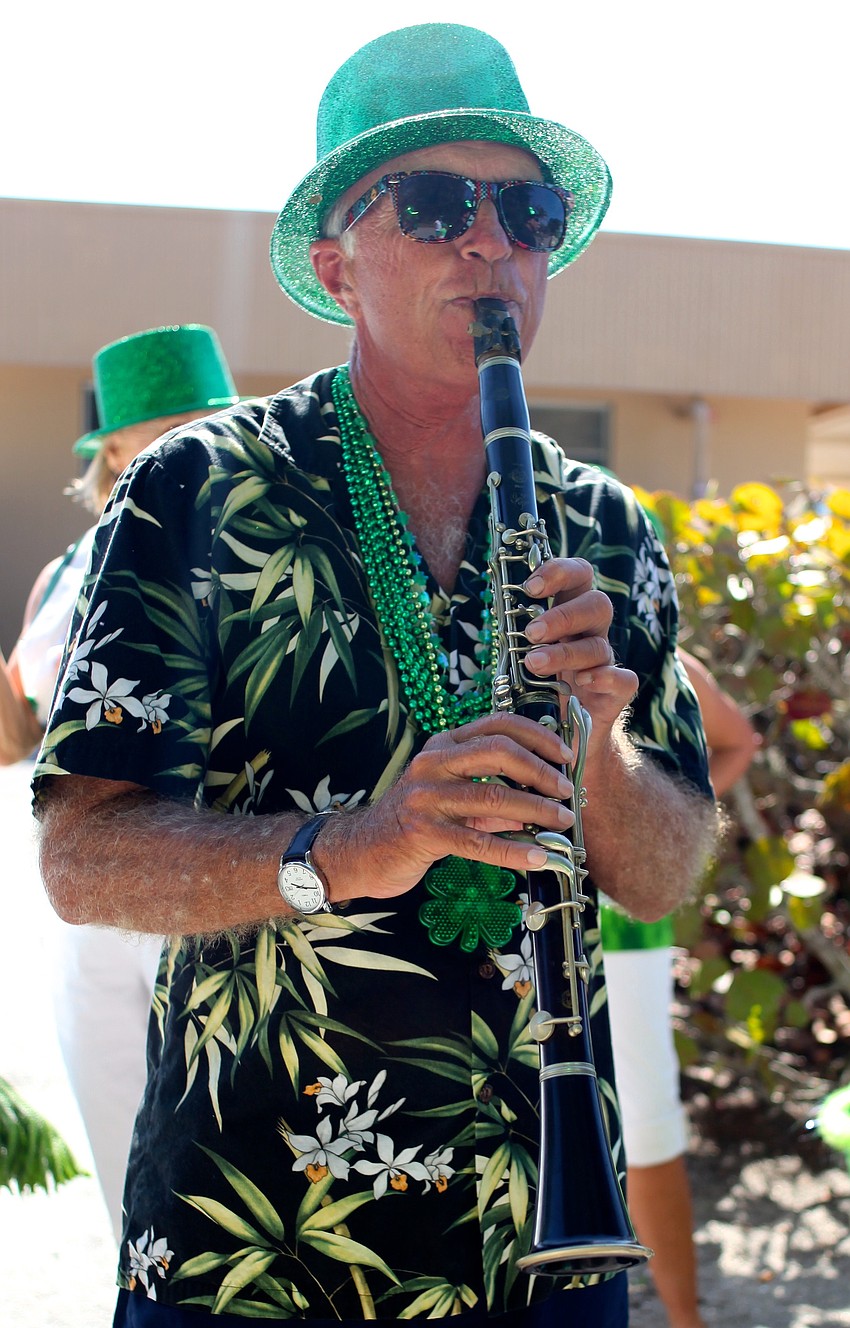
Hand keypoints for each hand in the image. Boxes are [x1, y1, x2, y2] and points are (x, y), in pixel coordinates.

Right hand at [313, 712, 574, 902]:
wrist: (360, 851)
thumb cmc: (412, 823)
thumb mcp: (452, 801)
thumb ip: (492, 800)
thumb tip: (539, 806)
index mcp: (443, 746)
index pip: (497, 724)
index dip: (538, 736)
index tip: (566, 755)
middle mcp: (433, 762)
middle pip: (499, 752)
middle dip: (541, 771)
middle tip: (567, 792)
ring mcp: (425, 796)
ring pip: (493, 797)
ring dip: (536, 811)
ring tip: (562, 824)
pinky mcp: (423, 832)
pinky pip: (478, 842)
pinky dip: (513, 850)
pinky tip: (537, 857)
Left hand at [520, 557, 637, 736]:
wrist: (561, 736)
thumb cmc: (537, 689)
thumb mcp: (520, 656)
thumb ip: (513, 633)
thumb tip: (493, 608)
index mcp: (569, 614)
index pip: (578, 576)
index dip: (560, 572)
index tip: (530, 587)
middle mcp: (591, 633)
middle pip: (597, 604)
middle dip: (563, 615)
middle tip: (531, 633)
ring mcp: (606, 663)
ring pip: (599, 645)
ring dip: (566, 652)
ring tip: (534, 664)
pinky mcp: (617, 692)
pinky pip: (623, 678)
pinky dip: (604, 677)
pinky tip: (582, 682)